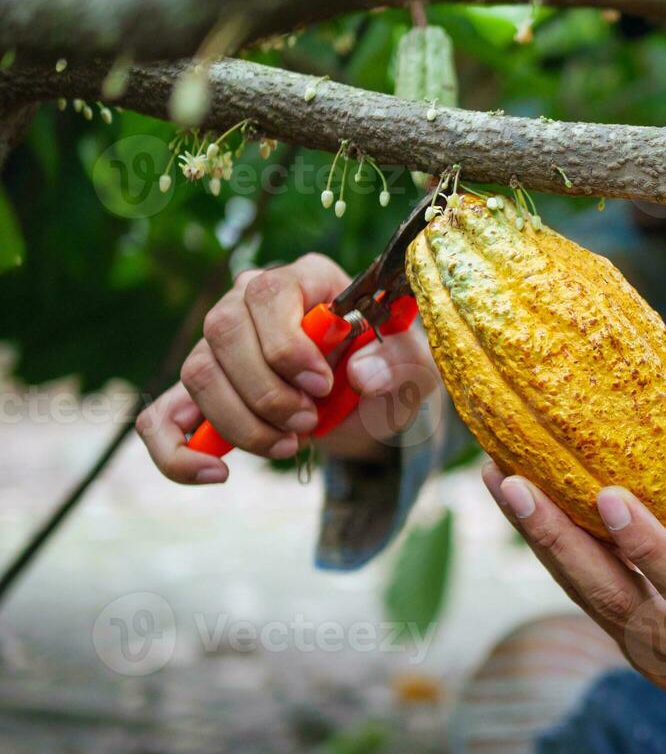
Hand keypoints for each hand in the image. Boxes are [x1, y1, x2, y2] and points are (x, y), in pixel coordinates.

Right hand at [137, 254, 438, 484]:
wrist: (375, 404)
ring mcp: (219, 348)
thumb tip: (360, 374)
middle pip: (222, 332)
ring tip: (290, 444)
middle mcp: (250, 303)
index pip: (266, 293)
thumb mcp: (416, 367)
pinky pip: (161, 418)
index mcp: (305, 280)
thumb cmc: (392, 371)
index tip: (323, 386)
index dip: (286, 344)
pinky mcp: (202, 395)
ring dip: (242, 422)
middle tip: (310, 423)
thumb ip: (400, 363)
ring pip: (198, 375)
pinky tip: (217, 474)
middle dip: (266, 391)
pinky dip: (177, 452)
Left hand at [481, 462, 665, 753]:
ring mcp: (664, 665)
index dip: (647, 544)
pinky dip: (560, 559)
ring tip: (501, 485)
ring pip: (592, 602)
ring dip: (542, 543)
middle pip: (617, 599)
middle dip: (559, 539)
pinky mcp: (638, 662)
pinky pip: (593, 604)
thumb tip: (632, 478)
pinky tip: (529, 516)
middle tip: (512, 484)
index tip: (605, 496)